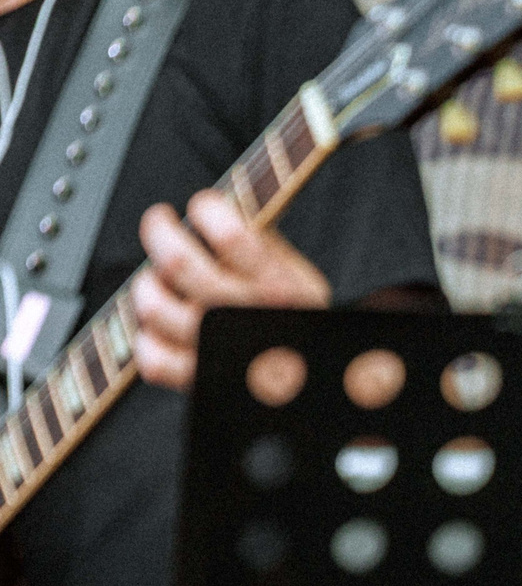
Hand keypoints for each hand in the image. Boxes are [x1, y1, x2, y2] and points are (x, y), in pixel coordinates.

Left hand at [133, 191, 330, 391]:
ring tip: (157, 278)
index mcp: (278, 289)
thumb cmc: (299, 321)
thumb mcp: (302, 279)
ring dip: (148, 283)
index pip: (230, 235)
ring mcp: (218, 350)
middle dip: (160, 230)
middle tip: (161, 223)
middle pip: (178, 262)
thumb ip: (266, 246)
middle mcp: (245, 319)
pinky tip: (157, 326)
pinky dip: (146, 339)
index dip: (207, 208)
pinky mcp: (198, 379)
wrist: (312, 380)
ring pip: (155, 307)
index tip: (203, 206)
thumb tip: (222, 209)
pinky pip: (152, 359)